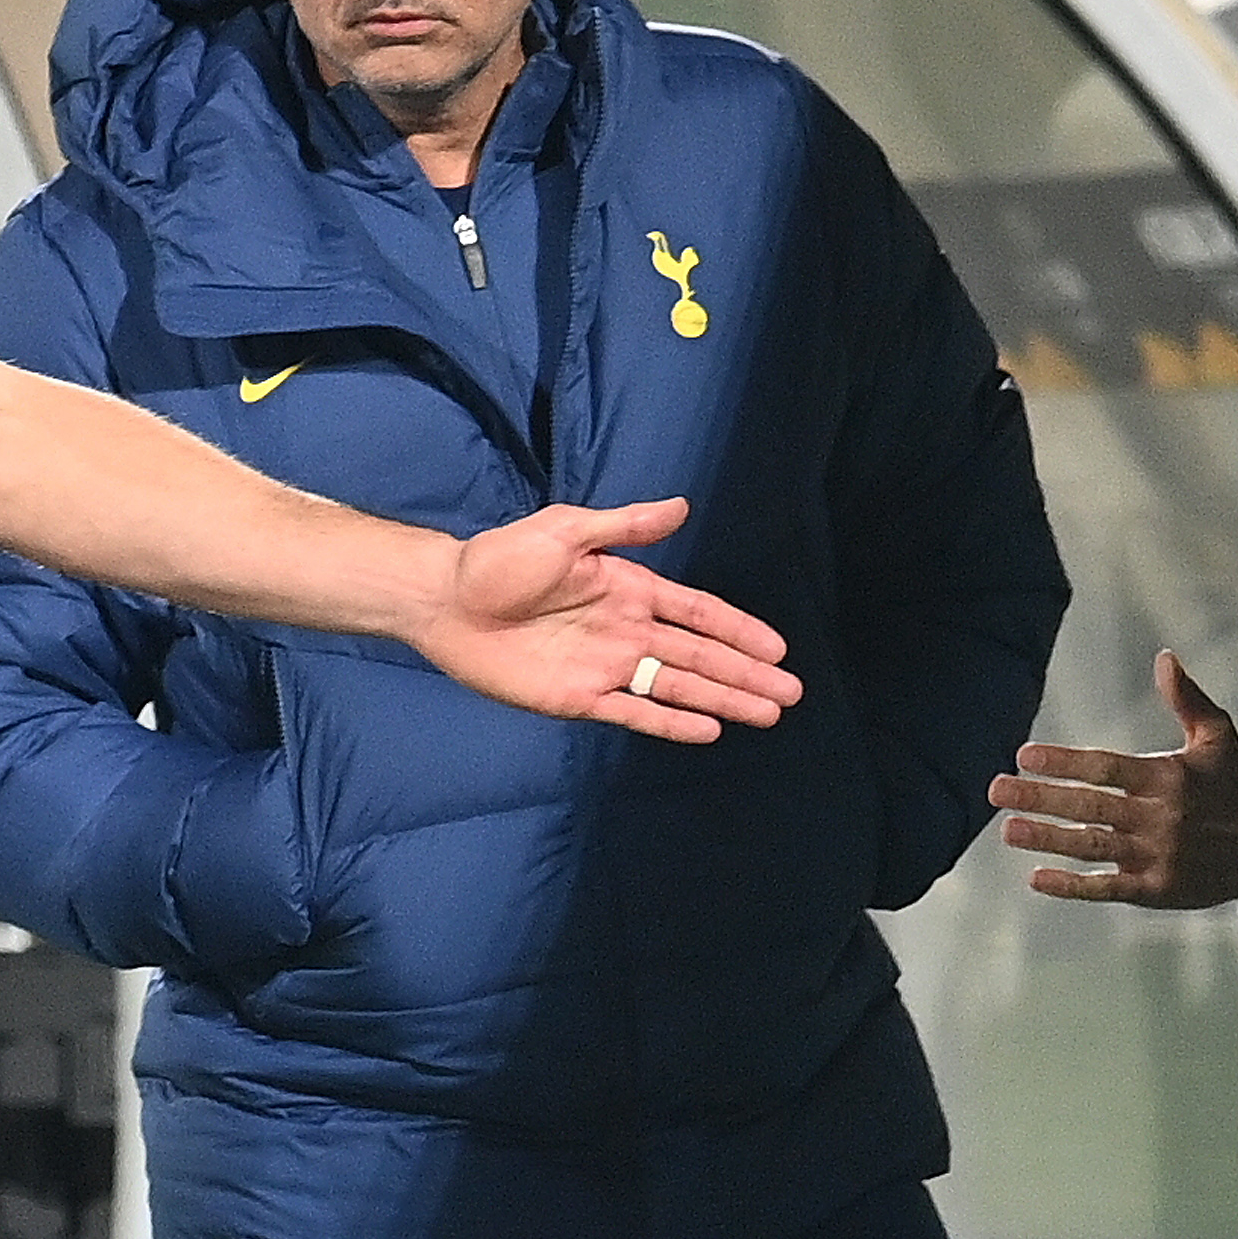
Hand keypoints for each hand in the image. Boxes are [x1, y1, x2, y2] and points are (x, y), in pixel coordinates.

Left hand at [423, 499, 801, 741]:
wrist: (445, 601)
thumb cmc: (499, 560)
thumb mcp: (565, 530)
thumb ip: (623, 526)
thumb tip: (682, 507)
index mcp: (629, 589)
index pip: (698, 613)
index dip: (739, 630)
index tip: (778, 649)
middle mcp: (627, 632)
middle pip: (701, 657)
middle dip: (746, 675)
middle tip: (791, 694)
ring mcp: (607, 668)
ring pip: (678, 689)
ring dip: (724, 701)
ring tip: (766, 715)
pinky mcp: (579, 699)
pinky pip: (635, 714)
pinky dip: (671, 724)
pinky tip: (708, 730)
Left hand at [995, 648, 1237, 906]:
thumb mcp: (1220, 737)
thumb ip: (1188, 699)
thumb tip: (1164, 657)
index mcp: (1166, 778)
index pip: (1105, 768)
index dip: (1064, 762)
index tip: (1024, 754)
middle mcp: (1157, 818)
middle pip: (1088, 806)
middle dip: (1040, 797)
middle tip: (997, 789)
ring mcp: (1155, 857)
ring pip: (1091, 846)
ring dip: (1047, 838)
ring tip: (1009, 829)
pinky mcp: (1156, 890)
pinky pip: (1108, 888)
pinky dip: (1072, 886)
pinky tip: (1037, 879)